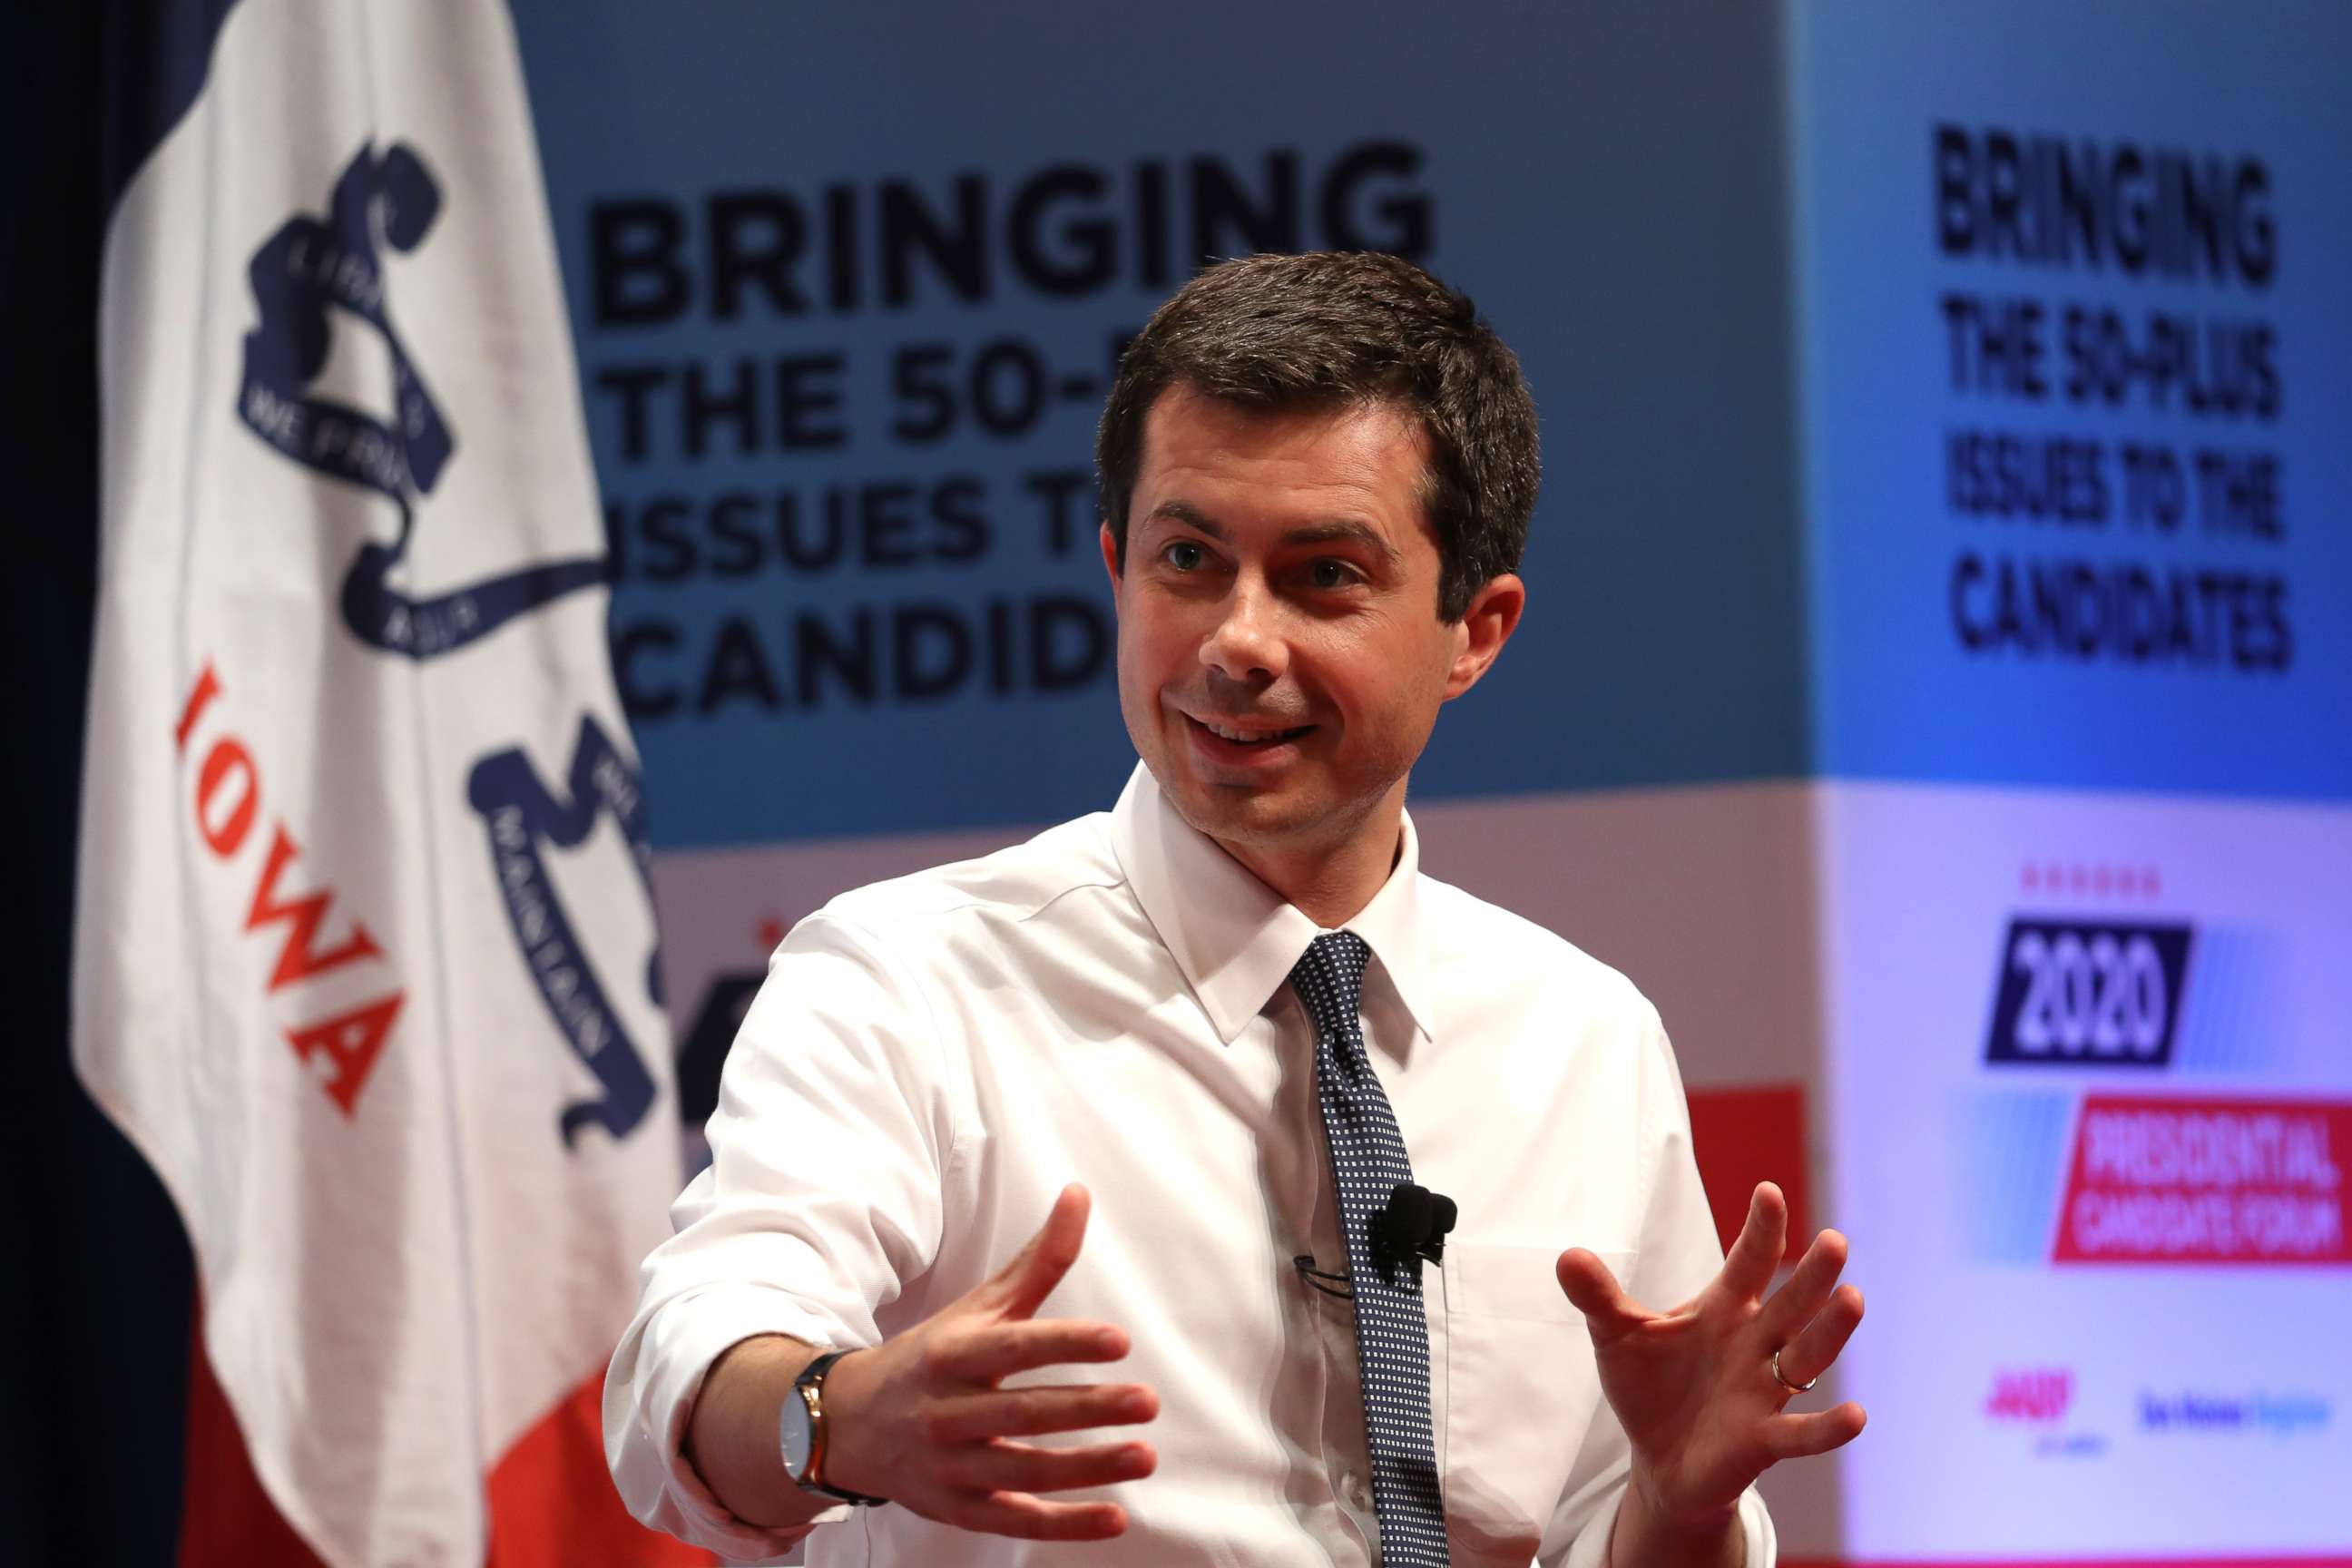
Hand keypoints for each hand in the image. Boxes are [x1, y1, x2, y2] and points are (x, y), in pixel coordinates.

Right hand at [821, 1184, 1159, 1540]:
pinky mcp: (957, 1509)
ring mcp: (950, 1465)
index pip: (1014, 1347)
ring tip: (1145, 1456)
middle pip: (1023, 1412)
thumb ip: (1037, 1261)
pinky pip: (1013, 1521)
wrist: (845, 1424)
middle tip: (1147, 1401)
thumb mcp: (975, 1309)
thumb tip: (1080, 1193)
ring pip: (1022, 1471)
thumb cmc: (929, 1358)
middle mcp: (947, 1410)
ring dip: (1087, 1468)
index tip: (1119, 1339)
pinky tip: (1114, 1518)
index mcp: (952, 1354)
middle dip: (1087, 1409)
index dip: (1065, 1343)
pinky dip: (1063, 1524)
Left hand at [1556, 1183, 1865, 1529]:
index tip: (1768, 1192)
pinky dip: (1828, 1428)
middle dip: (1812, 1275)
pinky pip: (1802, 1433)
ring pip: (1806, 1357)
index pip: (1749, 1262)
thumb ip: (1598, 1296)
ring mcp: (1764, 1390)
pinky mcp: (1763, 1440)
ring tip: (1854, 1299)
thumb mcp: (1616, 1335)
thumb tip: (1566, 1256)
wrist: (1659, 1459)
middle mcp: (1754, 1343)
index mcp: (1724, 1308)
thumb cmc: (1650, 1387)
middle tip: (1835, 1240)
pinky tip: (1855, 1416)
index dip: (1760, 1230)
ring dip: (1830, 1332)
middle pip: (1790, 1304)